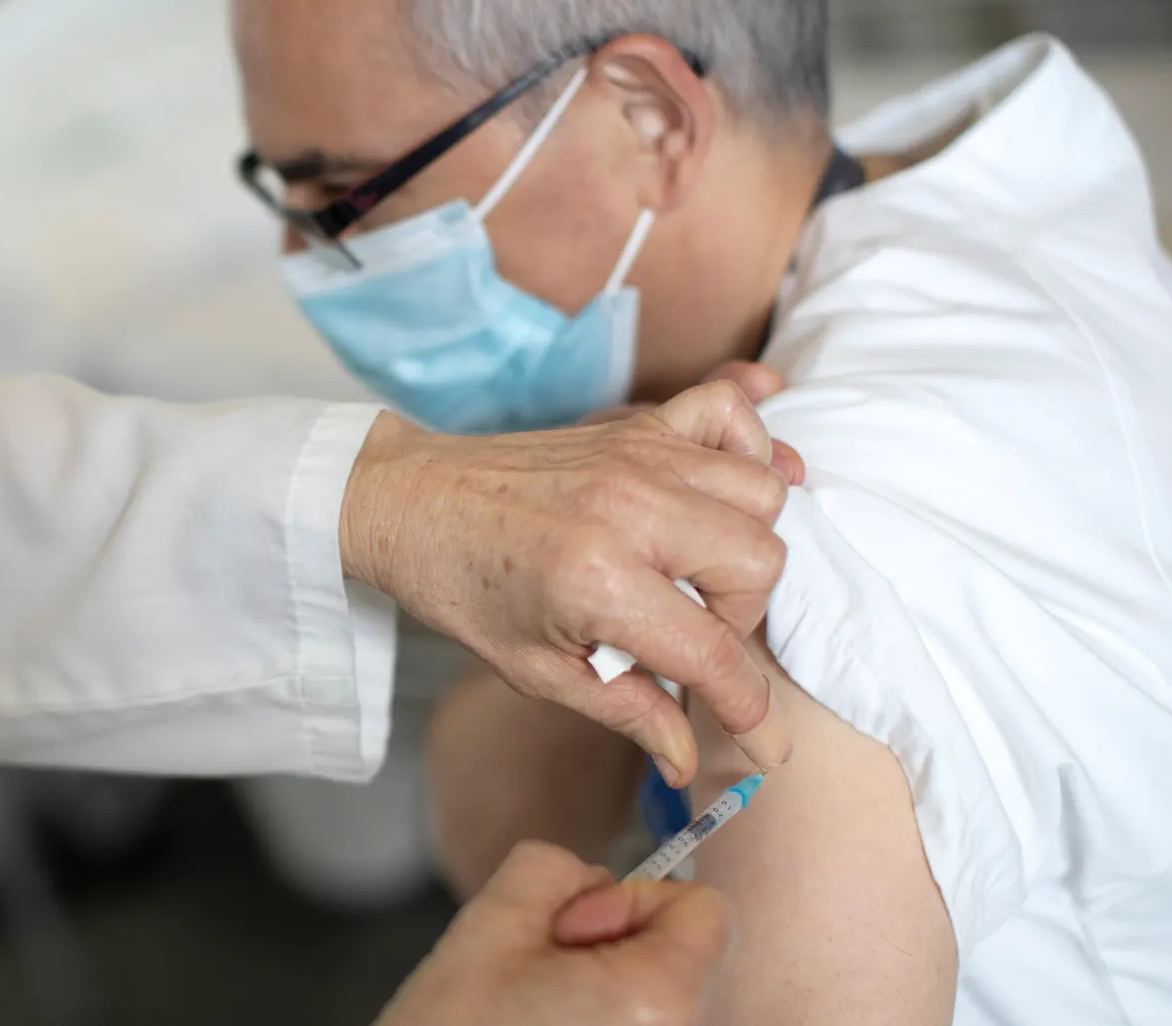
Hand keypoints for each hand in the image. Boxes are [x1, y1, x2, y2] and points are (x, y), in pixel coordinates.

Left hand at [341, 378, 793, 782]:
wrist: (410, 502)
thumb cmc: (463, 587)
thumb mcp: (535, 669)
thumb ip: (623, 709)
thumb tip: (685, 758)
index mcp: (598, 580)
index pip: (714, 651)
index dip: (748, 708)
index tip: (760, 740)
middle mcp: (630, 509)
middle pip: (761, 561)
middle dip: (740, 615)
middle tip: (689, 633)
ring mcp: (638, 457)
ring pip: (760, 493)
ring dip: (744, 544)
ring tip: (694, 574)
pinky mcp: (636, 426)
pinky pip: (728, 414)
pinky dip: (748, 447)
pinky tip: (721, 493)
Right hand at [375, 842, 731, 1025]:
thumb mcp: (494, 920)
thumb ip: (556, 868)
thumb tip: (595, 881)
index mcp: (661, 998)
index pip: (706, 908)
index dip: (633, 901)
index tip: (571, 934)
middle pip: (684, 954)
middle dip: (616, 944)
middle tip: (543, 974)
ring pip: (657, 994)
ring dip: (604, 985)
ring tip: (538, 1009)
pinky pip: (639, 1025)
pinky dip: (601, 1019)